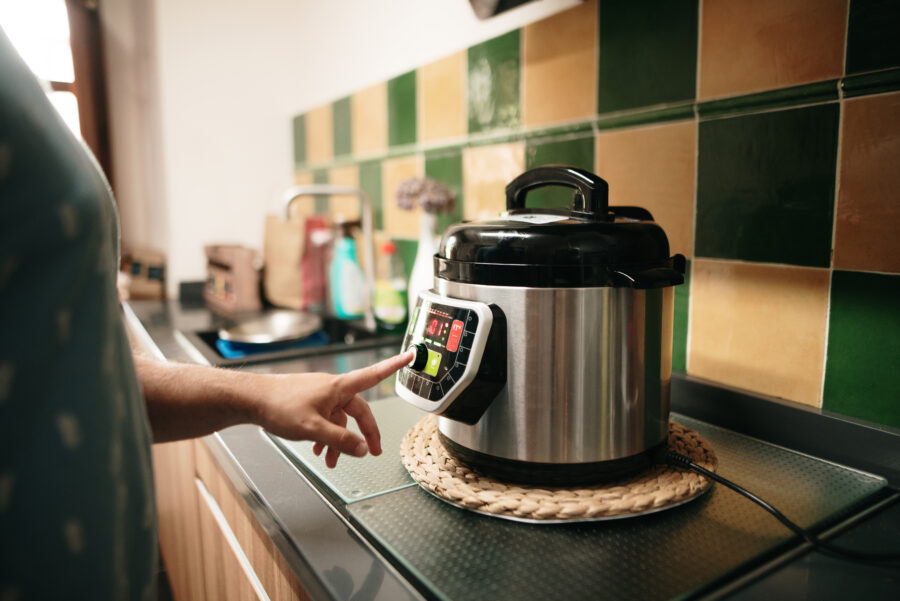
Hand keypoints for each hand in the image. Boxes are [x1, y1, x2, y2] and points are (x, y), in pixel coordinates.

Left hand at [253, 351, 412, 466]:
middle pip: (358, 410)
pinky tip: (317, 449)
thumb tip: (362, 449)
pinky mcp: (308, 401)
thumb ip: (340, 441)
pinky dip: (326, 435)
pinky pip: (325, 419)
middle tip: (372, 451)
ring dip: (339, 440)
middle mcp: (332, 388)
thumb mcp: (313, 428)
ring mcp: (320, 395)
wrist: (251, 399)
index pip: (373, 375)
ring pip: (339, 418)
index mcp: (339, 388)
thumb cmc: (279, 406)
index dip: (394, 366)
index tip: (411, 354)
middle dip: (364, 433)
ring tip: (332, 461)